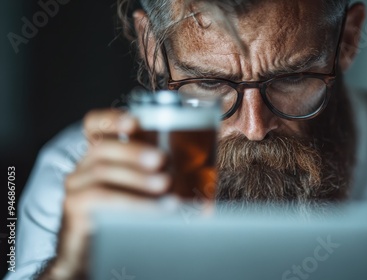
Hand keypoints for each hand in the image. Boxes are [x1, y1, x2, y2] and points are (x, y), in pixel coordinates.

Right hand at [38, 109, 169, 278]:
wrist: (97, 254)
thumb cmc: (127, 218)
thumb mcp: (146, 192)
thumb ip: (167, 177)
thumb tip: (209, 174)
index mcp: (101, 157)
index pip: (94, 126)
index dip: (111, 119)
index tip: (134, 122)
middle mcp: (84, 167)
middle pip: (102, 148)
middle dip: (133, 151)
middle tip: (161, 159)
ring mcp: (76, 187)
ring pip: (102, 172)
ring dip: (137, 177)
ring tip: (164, 184)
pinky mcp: (74, 208)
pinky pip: (101, 199)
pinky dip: (132, 201)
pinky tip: (154, 207)